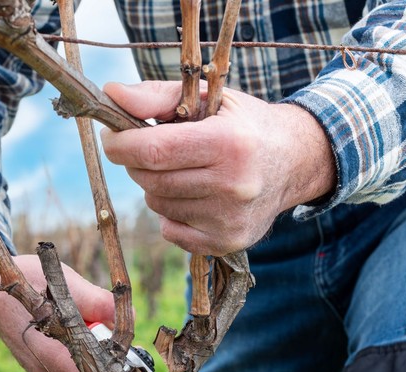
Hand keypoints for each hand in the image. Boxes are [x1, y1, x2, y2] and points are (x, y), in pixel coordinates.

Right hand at [0, 242, 114, 371]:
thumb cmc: (25, 281)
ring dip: (99, 371)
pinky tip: (92, 344)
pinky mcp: (42, 369)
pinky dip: (86, 367)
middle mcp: (43, 370)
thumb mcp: (62, 282)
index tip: (130, 363)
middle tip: (126, 353)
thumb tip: (127, 314)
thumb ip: (95, 300)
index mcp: (47, 352)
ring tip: (109, 347)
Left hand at [101, 81, 336, 254]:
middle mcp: (233, 185)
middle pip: (150, 179)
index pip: (152, 150)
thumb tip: (110, 94)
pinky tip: (194, 195)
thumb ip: (155, 96)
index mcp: (228, 143)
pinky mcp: (227, 242)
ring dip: (156, 186)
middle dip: (138, 162)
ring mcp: (230, 219)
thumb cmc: (241, 124)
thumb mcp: (207, 97)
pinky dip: (171, 213)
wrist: (295, 161)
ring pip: (158, 204)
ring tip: (183, 169)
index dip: (120, 144)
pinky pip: (170, 231)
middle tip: (151, 149)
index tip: (111, 136)